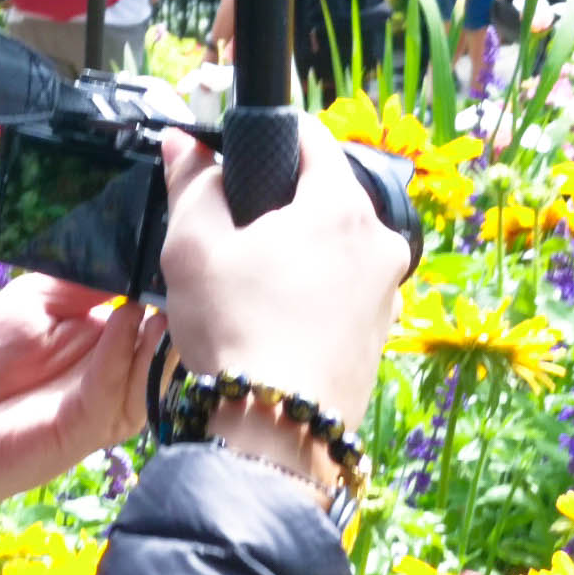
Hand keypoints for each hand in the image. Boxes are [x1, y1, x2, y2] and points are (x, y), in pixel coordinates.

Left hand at [0, 272, 166, 513]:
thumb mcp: (35, 300)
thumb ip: (82, 284)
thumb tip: (133, 260)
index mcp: (108, 339)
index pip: (151, 311)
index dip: (164, 285)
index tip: (180, 249)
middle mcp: (119, 371)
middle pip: (163, 343)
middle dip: (178, 311)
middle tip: (188, 274)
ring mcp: (110, 402)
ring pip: (151, 370)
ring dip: (160, 334)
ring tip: (167, 297)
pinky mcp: (91, 425)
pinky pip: (115, 388)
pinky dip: (124, 354)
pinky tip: (127, 319)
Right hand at [153, 126, 409, 438]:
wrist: (275, 434)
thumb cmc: (234, 329)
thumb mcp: (192, 246)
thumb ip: (191, 183)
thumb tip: (185, 144)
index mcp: (342, 205)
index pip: (310, 139)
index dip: (267, 141)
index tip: (233, 161)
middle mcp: (381, 241)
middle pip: (325, 197)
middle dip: (279, 206)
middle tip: (229, 239)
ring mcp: (388, 293)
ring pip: (334, 250)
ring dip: (297, 255)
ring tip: (247, 290)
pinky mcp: (381, 336)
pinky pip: (342, 295)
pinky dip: (311, 297)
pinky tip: (274, 325)